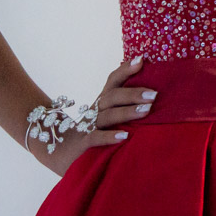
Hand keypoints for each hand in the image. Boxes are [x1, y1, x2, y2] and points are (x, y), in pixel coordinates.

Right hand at [27, 56, 157, 176]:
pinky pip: (95, 138)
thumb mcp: (110, 118)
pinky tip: (125, 136)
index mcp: (102, 101)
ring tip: (146, 110)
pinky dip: (109, 137)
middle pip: (113, 97)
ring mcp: (88, 126)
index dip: (125, 70)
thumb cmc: (95, 133)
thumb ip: (126, 106)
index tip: (141, 60)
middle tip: (154, 95)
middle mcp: (95, 110)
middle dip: (133, 94)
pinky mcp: (82, 145)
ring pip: (107, 116)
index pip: (113, 81)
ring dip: (127, 112)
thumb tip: (154, 95)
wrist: (61, 154)